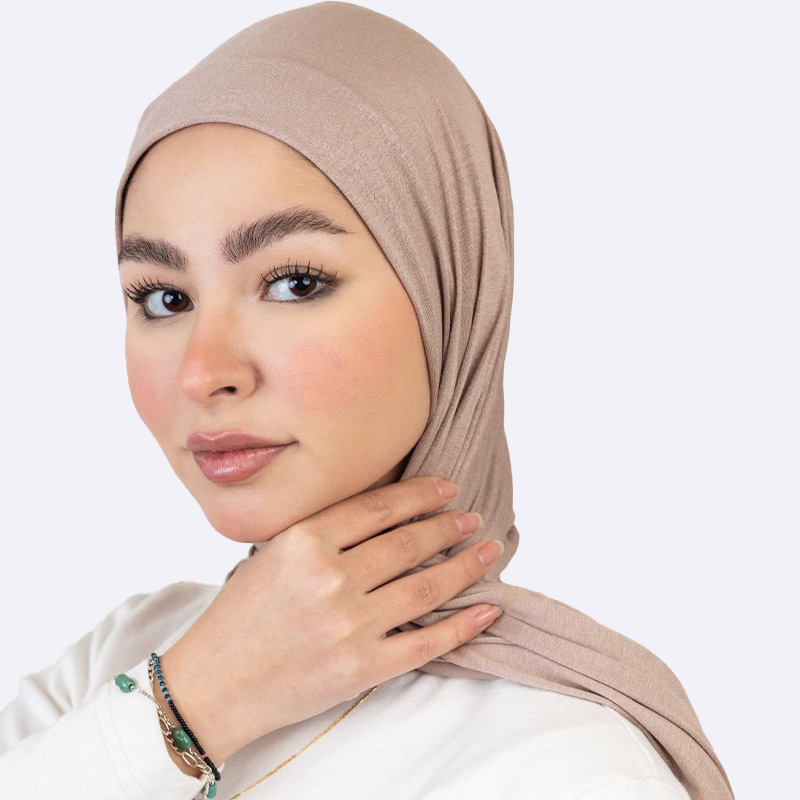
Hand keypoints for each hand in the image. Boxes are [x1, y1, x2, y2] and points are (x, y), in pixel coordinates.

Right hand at [159, 475, 503, 764]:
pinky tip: (488, 609)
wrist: (214, 683)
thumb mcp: (271, 555)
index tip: (446, 488)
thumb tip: (385, 515)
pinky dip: (462, 626)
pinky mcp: (361, 668)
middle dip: (448, 526)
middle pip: (408, 543)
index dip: (420, 495)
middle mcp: (330, 579)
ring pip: (425, 588)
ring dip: (465, 566)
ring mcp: (348, 626)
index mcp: (304, 543)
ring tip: (488, 550)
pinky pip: (425, 643)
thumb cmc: (239, 615)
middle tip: (471, 518)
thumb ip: (322, 533)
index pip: (378, 508)